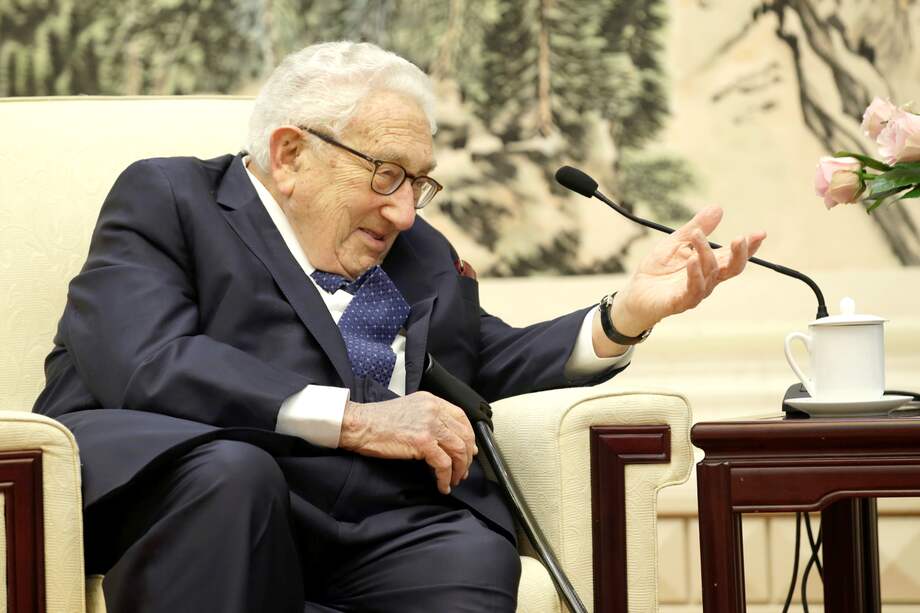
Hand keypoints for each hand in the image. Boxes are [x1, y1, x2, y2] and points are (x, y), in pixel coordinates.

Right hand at [339, 392, 477, 494]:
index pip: (461, 417)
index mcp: (431, 401)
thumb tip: (447, 439)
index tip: (470, 450)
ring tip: (453, 480)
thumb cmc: (378, 421)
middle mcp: (434, 410)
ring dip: (459, 469)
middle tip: (463, 471)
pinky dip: (445, 478)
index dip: (469, 436)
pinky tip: (441, 485)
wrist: (359, 425)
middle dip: (467, 457)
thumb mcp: (409, 409)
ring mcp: (429, 425)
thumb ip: (428, 418)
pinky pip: (443, 464)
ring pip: (458, 450)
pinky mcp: (422, 442)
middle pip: (464, 435)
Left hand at [614, 205, 766, 333]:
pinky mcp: (679, 302)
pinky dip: (694, 275)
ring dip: (706, 254)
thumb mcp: (676, 242)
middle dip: (740, 254)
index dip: (748, 246)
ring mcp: (695, 292)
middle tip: (740, 237)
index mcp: (709, 265)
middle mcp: (708, 280)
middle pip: (732, 269)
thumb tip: (718, 207)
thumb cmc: (658, 270)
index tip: (760, 233)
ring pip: (710, 275)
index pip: (734, 256)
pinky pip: (692, 291)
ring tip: (697, 236)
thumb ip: (697, 227)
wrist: (636, 293)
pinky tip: (692, 260)